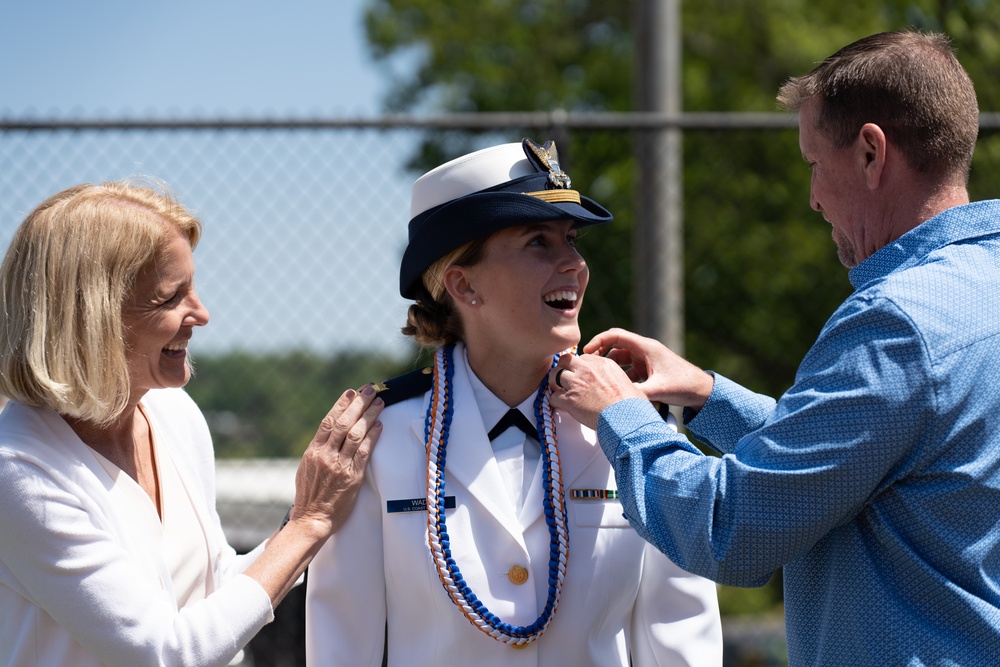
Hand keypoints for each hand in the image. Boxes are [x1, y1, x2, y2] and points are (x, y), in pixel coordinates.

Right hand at [288, 384, 382, 537]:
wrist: (312, 519)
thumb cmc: (309, 495)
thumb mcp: (307, 468)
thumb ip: (318, 450)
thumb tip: (330, 434)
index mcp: (313, 451)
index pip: (328, 421)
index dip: (341, 405)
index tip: (350, 392)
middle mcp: (325, 455)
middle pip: (344, 423)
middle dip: (358, 404)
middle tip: (369, 390)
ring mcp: (338, 465)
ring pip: (355, 434)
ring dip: (369, 416)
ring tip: (379, 403)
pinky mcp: (352, 477)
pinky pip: (364, 452)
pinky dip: (372, 437)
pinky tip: (379, 425)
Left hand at [548, 353, 645, 429]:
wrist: (628, 419)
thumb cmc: (631, 405)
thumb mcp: (627, 382)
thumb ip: (615, 378)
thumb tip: (615, 385)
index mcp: (602, 364)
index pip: (582, 358)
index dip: (579, 366)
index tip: (579, 374)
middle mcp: (587, 370)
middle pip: (565, 361)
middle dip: (563, 368)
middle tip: (564, 378)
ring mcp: (577, 383)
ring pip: (555, 375)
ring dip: (555, 383)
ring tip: (559, 390)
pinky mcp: (570, 399)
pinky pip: (553, 397)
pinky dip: (555, 402)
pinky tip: (561, 406)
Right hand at [582, 328, 713, 409]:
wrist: (702, 391)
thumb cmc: (684, 385)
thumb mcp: (658, 390)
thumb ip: (635, 394)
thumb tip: (615, 401)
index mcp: (646, 347)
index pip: (616, 335)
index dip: (599, 341)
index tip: (587, 352)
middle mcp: (645, 351)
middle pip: (616, 346)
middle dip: (601, 354)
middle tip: (588, 366)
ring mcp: (646, 360)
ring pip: (621, 359)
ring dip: (610, 367)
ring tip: (598, 378)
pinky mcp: (649, 370)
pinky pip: (629, 370)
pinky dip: (620, 376)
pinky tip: (614, 387)